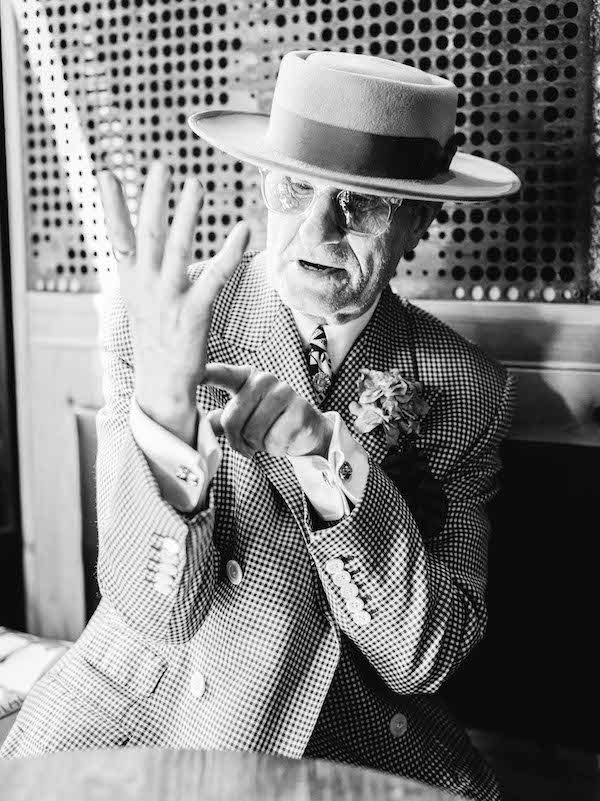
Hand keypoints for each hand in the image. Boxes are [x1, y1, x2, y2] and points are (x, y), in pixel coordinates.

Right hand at [96, 161, 249, 444]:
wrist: (162, 387)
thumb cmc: (156, 343)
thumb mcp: (142, 305)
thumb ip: (144, 275)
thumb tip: (142, 251)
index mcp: (132, 283)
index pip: (118, 238)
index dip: (113, 206)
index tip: (106, 174)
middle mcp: (147, 287)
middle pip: (147, 235)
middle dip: (152, 199)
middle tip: (161, 166)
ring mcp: (169, 300)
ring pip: (177, 249)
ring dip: (186, 215)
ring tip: (196, 184)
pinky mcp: (194, 314)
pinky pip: (214, 277)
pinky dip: (228, 252)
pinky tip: (242, 230)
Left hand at [203, 363, 333, 458]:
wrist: (306, 431)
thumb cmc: (268, 423)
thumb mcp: (242, 419)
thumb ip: (219, 419)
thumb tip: (194, 422)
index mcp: (245, 378)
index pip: (220, 373)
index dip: (204, 374)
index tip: (190, 372)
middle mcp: (263, 379)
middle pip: (231, 419)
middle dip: (236, 441)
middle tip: (247, 446)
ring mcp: (284, 391)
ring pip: (252, 432)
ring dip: (258, 445)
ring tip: (268, 438)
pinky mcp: (300, 409)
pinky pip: (274, 440)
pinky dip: (276, 447)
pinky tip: (284, 438)